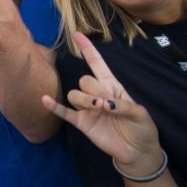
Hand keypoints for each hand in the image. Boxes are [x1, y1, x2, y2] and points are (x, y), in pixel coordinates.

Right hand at [41, 33, 161, 172]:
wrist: (137, 152)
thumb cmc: (142, 128)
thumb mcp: (140, 113)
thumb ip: (123, 105)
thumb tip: (103, 104)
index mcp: (112, 86)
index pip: (97, 64)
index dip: (88, 50)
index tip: (77, 34)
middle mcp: (97, 94)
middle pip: (84, 80)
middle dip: (94, 89)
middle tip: (107, 104)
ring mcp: (87, 109)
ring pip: (74, 94)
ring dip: (84, 100)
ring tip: (97, 110)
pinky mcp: (82, 123)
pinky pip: (64, 112)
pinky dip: (54, 106)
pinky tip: (45, 100)